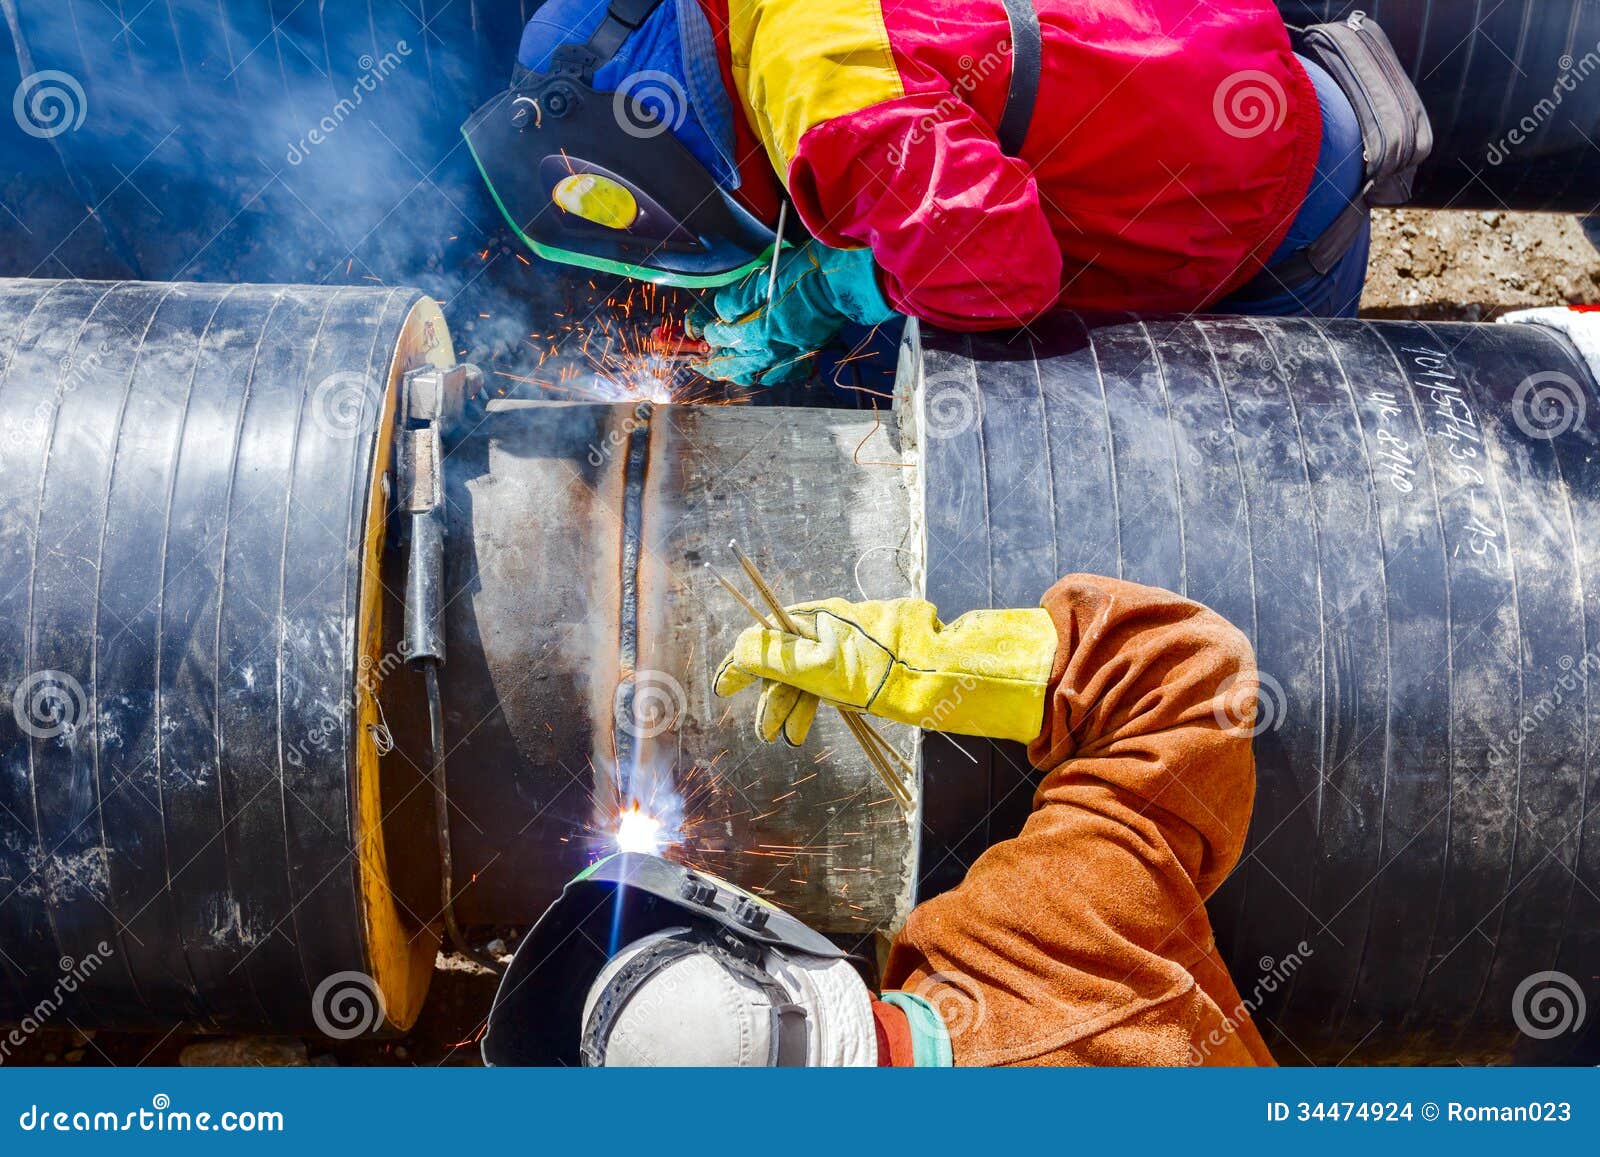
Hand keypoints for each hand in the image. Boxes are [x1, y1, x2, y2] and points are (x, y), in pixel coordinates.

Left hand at [687, 242, 897, 386]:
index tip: (698, 327)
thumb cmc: (805, 274)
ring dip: (733, 371)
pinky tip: (758, 368)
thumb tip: (719, 313)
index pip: (722, 337)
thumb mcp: (763, 278)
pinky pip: (777, 373)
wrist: (843, 284)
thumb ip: (737, 299)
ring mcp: (789, 356)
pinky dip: (763, 372)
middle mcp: (772, 350)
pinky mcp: (803, 355)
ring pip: (752, 373)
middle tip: (697, 362)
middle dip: (710, 364)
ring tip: (721, 367)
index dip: (706, 331)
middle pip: (731, 366)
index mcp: (759, 331)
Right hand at [713, 597, 1057, 744]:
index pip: (764, 637)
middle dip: (772, 697)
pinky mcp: (865, 665)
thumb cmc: (874, 670)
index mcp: (813, 619)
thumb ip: (772, 656)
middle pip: (785, 661)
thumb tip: (736, 650)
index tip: (724, 690)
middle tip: (767, 734)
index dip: (741, 664)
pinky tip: (813, 723)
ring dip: (792, 706)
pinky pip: (828, 682)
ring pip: (807, 676)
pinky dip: (815, 704)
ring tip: (791, 737)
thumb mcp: (816, 665)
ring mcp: (847, 646)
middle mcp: (828, 627)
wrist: (936, 673)